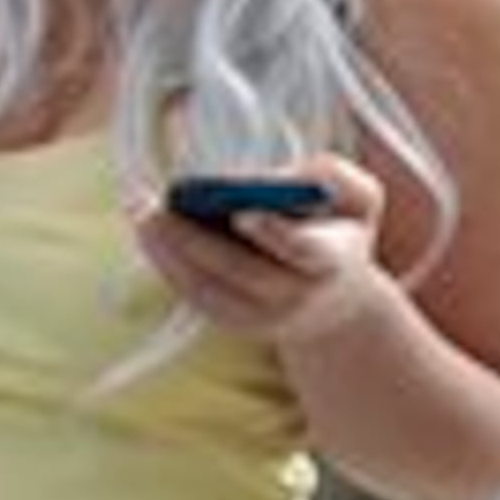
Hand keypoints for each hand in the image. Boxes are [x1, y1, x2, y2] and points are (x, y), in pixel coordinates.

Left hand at [134, 154, 394, 345]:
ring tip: (141, 211)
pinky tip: (146, 232)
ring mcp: (262, 318)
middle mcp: (296, 296)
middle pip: (241, 271)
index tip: (242, 212)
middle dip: (196, 239)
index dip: (274, 233)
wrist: (334, 302)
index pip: (303, 251)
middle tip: (156, 207)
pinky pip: (195, 296)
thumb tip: (267, 179)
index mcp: (332, 261)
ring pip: (208, 288)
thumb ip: (329, 176)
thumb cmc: (339, 231)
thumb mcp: (358, 198)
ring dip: (169, 251)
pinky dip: (167, 264)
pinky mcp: (233, 324)